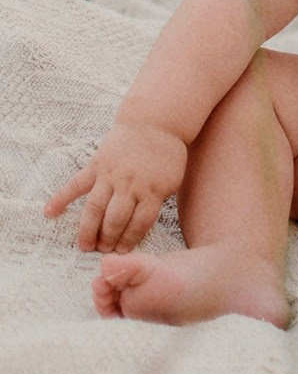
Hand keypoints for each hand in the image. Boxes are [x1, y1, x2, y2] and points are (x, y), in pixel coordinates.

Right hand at [44, 121, 188, 252]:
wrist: (155, 122)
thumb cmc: (166, 154)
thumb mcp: (172, 179)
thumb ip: (157, 201)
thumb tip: (142, 225)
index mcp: (152, 190)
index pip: (140, 223)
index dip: (130, 240)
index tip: (123, 251)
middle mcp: (130, 185)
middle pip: (115, 219)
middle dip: (108, 238)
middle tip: (103, 250)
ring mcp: (111, 175)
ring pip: (95, 208)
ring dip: (88, 229)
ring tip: (84, 245)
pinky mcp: (97, 165)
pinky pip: (76, 184)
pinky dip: (61, 198)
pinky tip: (49, 213)